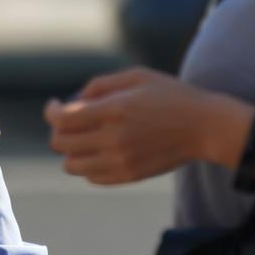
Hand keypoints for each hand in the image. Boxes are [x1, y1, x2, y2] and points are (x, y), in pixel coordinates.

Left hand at [45, 66, 226, 184]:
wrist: (204, 128)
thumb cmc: (171, 96)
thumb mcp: (136, 77)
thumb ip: (100, 85)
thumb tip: (73, 99)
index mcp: (114, 110)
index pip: (61, 119)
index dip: (50, 111)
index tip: (54, 105)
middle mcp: (113, 139)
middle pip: (61, 143)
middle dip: (58, 130)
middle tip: (69, 121)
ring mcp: (120, 161)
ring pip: (71, 166)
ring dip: (70, 151)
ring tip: (83, 138)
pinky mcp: (128, 176)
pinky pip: (91, 178)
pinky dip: (88, 165)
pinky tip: (100, 150)